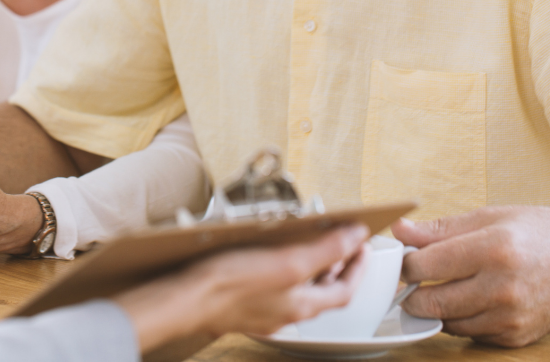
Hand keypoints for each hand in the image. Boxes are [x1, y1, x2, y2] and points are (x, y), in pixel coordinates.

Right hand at [113, 223, 368, 352]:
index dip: (357, 266)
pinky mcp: (242, 305)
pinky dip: (280, 273)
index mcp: (302, 305)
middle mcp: (286, 313)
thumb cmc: (231, 283)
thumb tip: (354, 237)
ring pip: (296, 291)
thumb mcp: (288, 261)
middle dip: (334, 266)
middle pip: (322, 292)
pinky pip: (271, 289)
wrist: (187, 298)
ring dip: (307, 269)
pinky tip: (266, 258)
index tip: (362, 245)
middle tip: (338, 243)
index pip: (345, 289)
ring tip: (306, 244)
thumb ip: (325, 250)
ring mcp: (263, 312)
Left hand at [393, 206, 549, 346]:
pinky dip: (459, 320)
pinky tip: (465, 300)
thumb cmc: (533, 233)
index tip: (402, 260)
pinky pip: (469, 334)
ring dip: (434, 308)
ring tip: (439, 286)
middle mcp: (502, 288)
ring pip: (447, 322)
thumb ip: (439, 229)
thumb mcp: (487, 218)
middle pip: (432, 302)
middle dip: (411, 292)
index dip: (405, 264)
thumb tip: (399, 231)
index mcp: (492, 251)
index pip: (426, 266)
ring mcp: (510, 317)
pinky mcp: (514, 336)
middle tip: (410, 280)